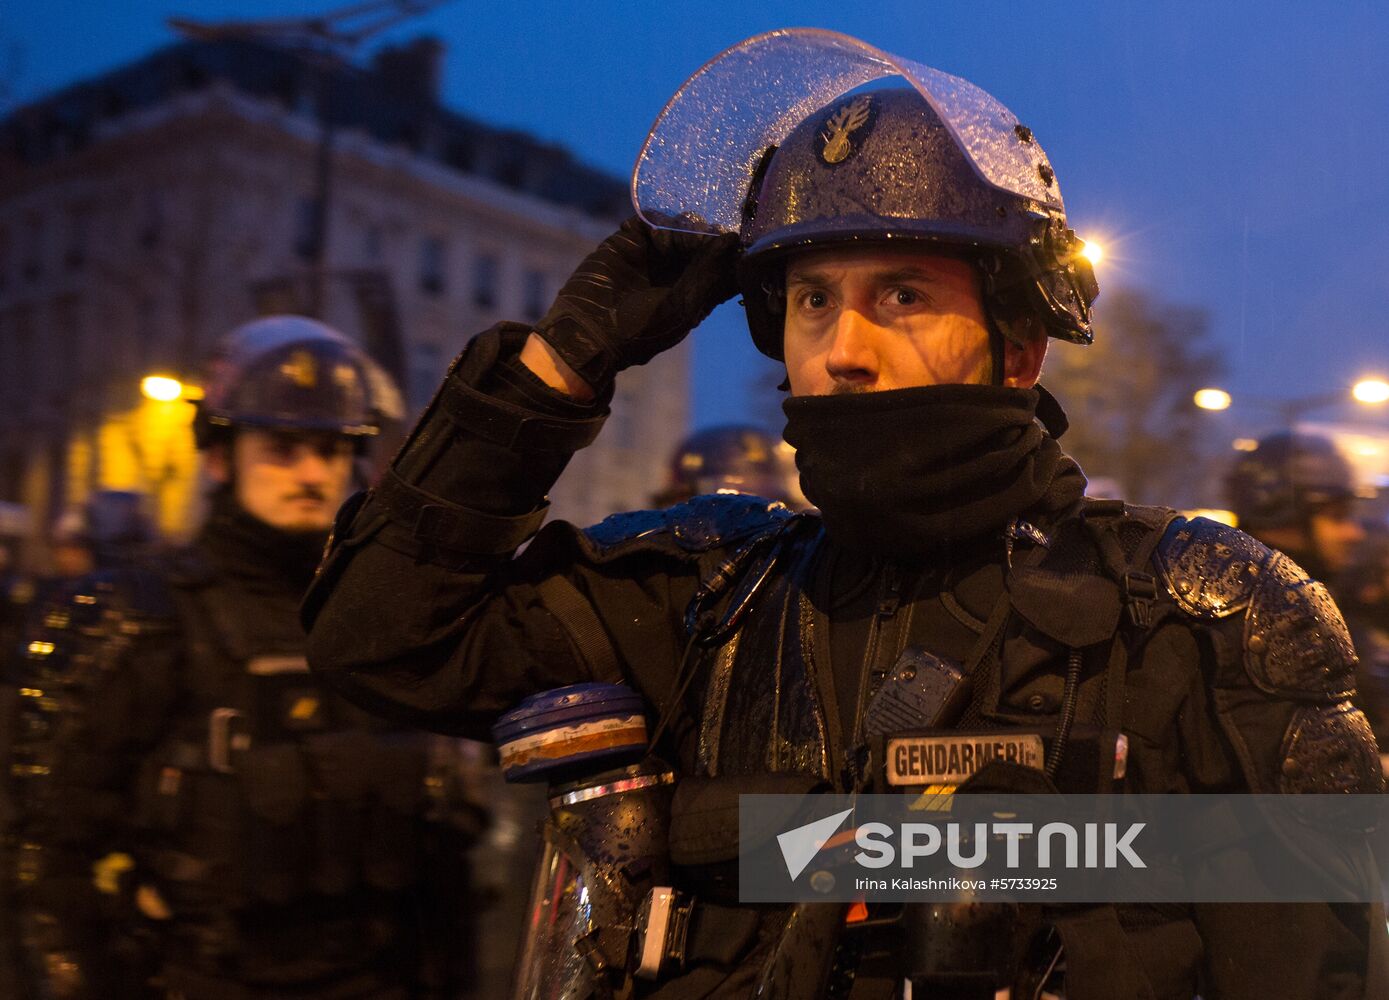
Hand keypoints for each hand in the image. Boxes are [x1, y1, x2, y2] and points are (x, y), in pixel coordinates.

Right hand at [533, 216, 739, 389]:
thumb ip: (708, 271)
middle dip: (703, 234)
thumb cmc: (643, 330)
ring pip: (678, 226)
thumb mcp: (684, 305)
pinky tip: (649, 234)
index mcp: (696, 292)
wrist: (590, 330)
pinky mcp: (627, 243)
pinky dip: (652, 220)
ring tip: (667, 239)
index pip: (721, 263)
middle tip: (696, 237)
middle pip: (702, 240)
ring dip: (678, 226)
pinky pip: (647, 220)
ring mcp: (652, 256)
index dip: (728, 250)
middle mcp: (677, 272)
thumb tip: (732, 239)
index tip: (732, 240)